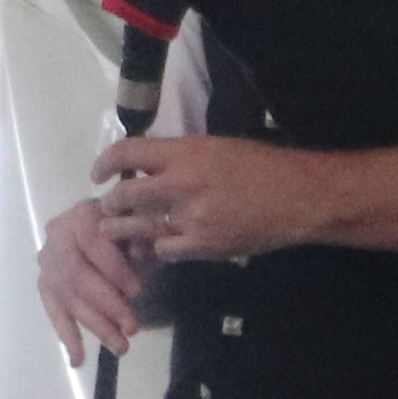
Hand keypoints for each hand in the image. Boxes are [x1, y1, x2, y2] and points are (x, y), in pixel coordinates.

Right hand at [40, 192, 149, 352]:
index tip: (137, 291)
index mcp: (81, 215)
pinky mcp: (45, 285)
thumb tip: (142, 251)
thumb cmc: (129, 223)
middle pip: (78, 276)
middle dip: (107, 306)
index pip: (94, 244)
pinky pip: (54, 313)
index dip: (114, 269)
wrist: (106, 223)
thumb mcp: (142, 222)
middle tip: (132, 329)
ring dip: (95, 326)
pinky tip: (78, 360)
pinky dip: (67, 337)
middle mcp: (57, 237)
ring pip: (69, 298)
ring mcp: (48, 263)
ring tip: (121, 348)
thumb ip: (144, 234)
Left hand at [89, 131, 344, 267]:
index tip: (98, 173)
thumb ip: (180, 157)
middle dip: (111, 204)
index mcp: (185, 152)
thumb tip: (146, 166)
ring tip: (115, 231)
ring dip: (123, 230)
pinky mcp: (204, 245)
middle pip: (126, 195)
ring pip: (140, 228)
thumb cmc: (261, 166)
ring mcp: (192, 218)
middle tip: (108, 207)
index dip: (105, 163)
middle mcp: (183, 183)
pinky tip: (162, 245)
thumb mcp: (216, 147)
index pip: (128, 153)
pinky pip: (165, 250)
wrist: (299, 197)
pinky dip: (160, 248)